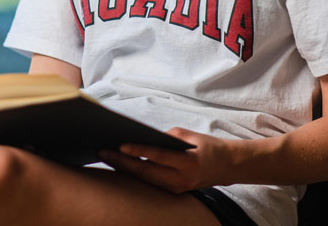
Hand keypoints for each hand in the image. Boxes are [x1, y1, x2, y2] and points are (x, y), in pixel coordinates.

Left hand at [98, 128, 230, 192]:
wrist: (224, 166)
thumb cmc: (205, 145)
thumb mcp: (187, 135)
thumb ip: (165, 138)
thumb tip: (141, 138)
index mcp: (188, 163)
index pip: (158, 156)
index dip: (138, 150)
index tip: (120, 145)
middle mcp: (181, 180)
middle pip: (146, 172)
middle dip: (122, 162)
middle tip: (102, 151)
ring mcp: (176, 189)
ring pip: (144, 180)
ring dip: (124, 168)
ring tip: (105, 156)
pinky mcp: (172, 192)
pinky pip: (150, 182)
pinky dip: (134, 173)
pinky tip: (120, 165)